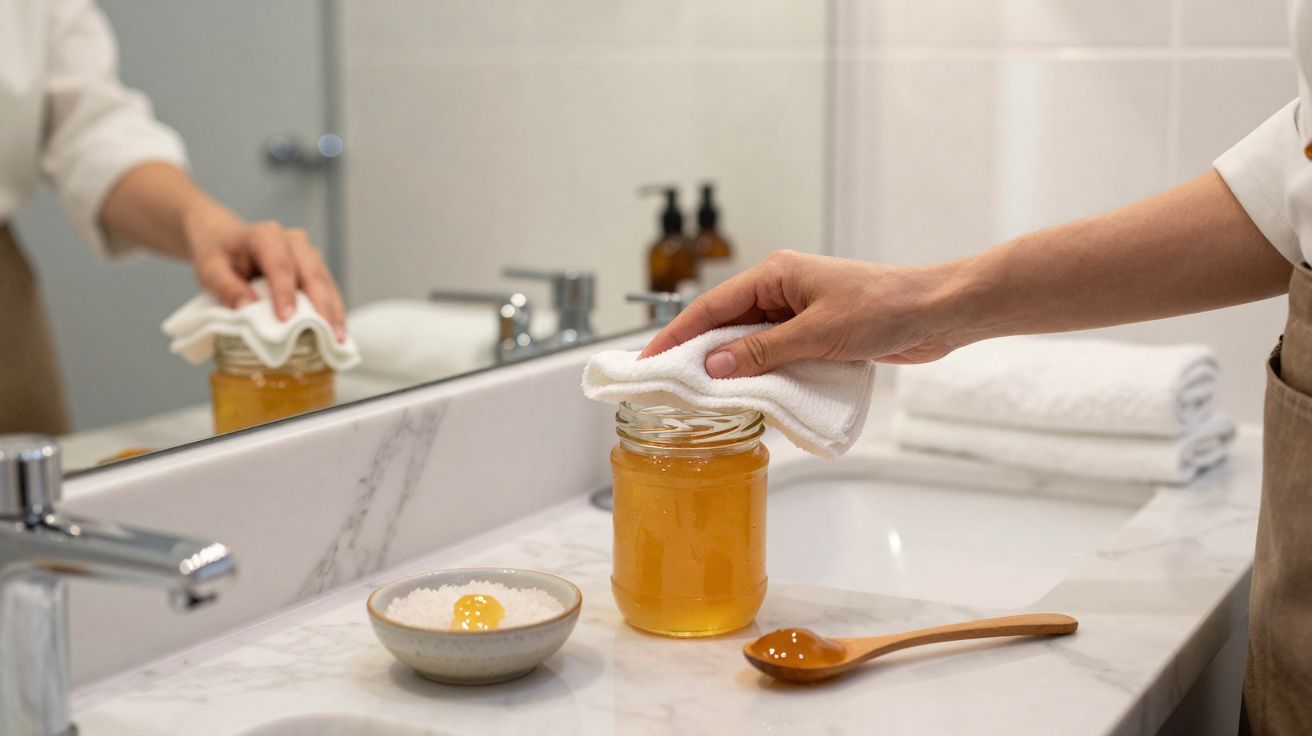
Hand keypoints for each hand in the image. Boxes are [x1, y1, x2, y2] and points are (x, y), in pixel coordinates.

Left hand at [186, 213, 346, 340]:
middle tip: (328, 333)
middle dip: (322, 305)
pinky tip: (336, 329)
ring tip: (338, 337)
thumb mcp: (210, 270)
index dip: (285, 291)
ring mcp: (307, 252)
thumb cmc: (218, 255)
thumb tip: (247, 308)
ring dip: (334, 309)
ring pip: (325, 280)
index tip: (286, 318)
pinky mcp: (314, 266)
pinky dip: (333, 308)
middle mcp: (292, 240)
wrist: (226, 238)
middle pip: (312, 272)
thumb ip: (226, 287)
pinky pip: (327, 287)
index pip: (280, 264)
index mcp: (264, 235)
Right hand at [639, 250, 963, 377]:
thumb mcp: (818, 333)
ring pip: (751, 342)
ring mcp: (800, 311)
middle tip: (668, 385)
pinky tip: (750, 396)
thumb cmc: (884, 308)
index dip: (677, 334)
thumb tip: (716, 365)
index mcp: (776, 274)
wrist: (937, 313)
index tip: (649, 359)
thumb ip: (764, 351)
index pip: (711, 306)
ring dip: (732, 367)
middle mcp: (783, 289)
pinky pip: (776, 354)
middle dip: (698, 353)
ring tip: (702, 397)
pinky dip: (761, 374)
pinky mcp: (817, 333)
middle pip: (726, 324)